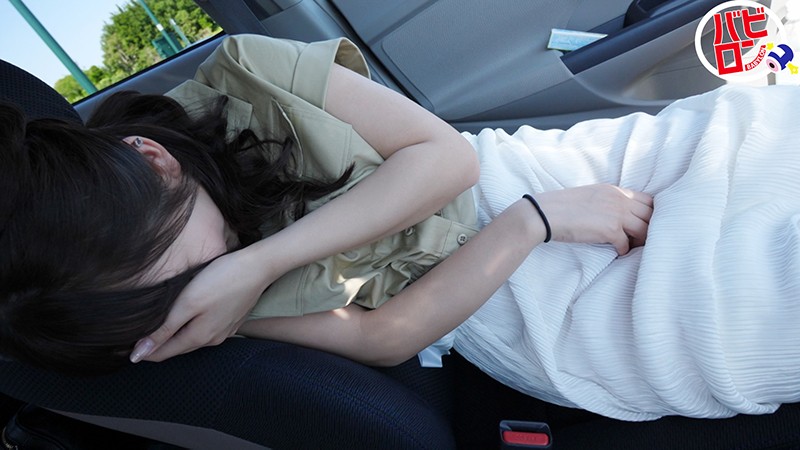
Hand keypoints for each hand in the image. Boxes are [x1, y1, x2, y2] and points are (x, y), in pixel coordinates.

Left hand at [130, 247, 274, 362]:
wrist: (258, 267)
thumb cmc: (221, 279)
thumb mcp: (187, 303)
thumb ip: (163, 329)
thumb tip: (139, 354)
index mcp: (198, 337)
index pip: (162, 353)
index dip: (142, 352)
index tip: (122, 349)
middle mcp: (212, 339)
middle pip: (178, 347)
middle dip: (157, 346)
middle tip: (134, 339)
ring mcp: (225, 330)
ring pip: (192, 339)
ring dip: (174, 337)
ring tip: (156, 330)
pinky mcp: (232, 320)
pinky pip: (206, 330)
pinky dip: (191, 329)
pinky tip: (187, 319)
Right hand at [534, 184, 653, 254]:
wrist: (544, 214)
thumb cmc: (561, 206)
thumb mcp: (590, 195)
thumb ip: (608, 201)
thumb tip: (618, 216)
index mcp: (614, 190)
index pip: (648, 200)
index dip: (650, 214)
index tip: (645, 224)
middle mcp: (620, 200)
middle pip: (651, 214)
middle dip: (651, 228)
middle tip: (643, 239)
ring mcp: (617, 214)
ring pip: (645, 230)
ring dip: (641, 241)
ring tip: (633, 247)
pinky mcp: (610, 230)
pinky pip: (627, 244)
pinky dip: (624, 251)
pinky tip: (617, 252)